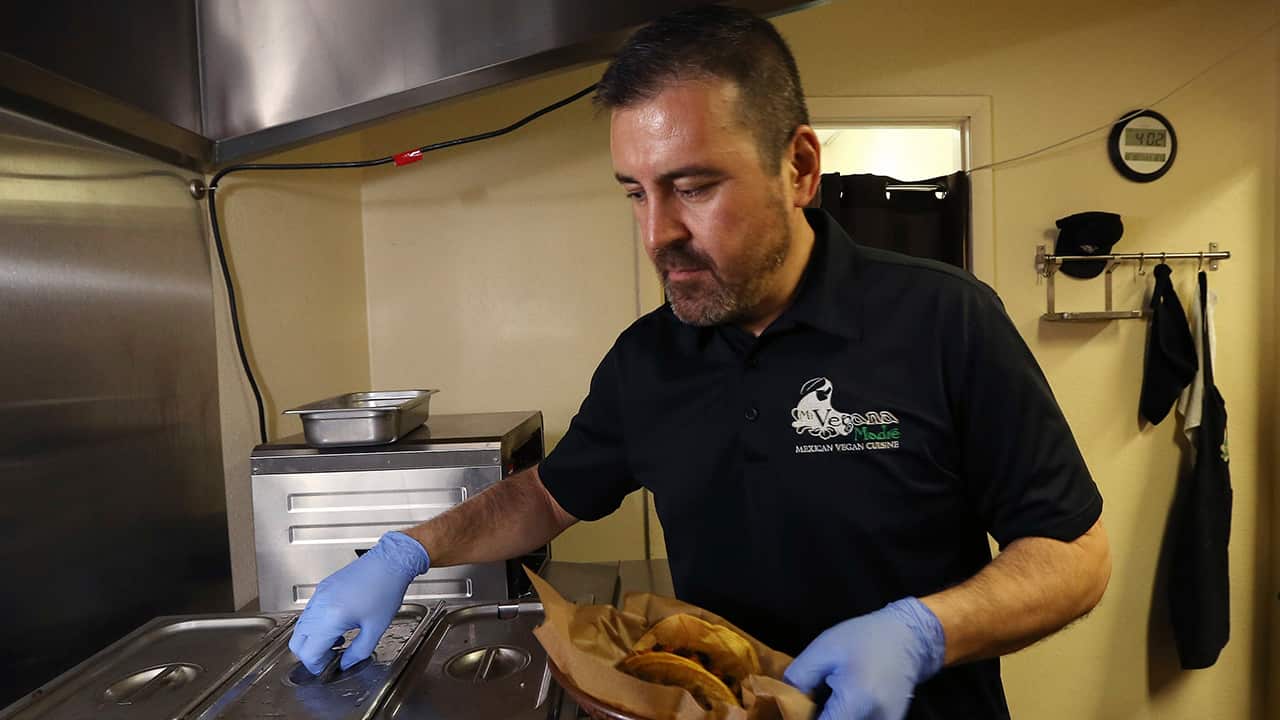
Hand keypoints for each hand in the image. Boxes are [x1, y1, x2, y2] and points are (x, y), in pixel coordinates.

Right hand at [288, 531, 429, 673]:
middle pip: (297, 642)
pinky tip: (337, 626)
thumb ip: (359, 652)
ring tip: (337, 642)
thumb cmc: (386, 589)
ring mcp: (318, 596)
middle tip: (330, 658)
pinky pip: (308, 613)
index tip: (329, 668)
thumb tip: (346, 664)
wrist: (389, 561)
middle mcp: (319, 606)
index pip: (309, 652)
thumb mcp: (376, 628)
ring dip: (313, 640)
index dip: (317, 666)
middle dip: (311, 655)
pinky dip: (315, 625)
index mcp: (331, 618)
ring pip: (300, 627)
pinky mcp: (322, 588)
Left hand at [783, 598, 945, 719]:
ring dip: (832, 717)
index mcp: (855, 701)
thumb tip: (786, 700)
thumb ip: (799, 676)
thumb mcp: (824, 648)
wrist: (910, 638)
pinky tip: (841, 706)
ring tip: (826, 703)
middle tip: (807, 705)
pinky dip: (847, 717)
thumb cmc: (864, 638)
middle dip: (818, 718)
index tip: (794, 711)